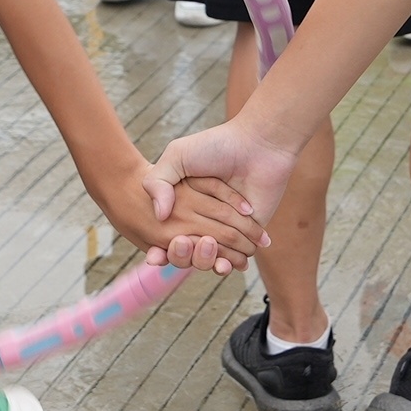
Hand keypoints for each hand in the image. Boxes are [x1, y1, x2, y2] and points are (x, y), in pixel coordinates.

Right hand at [142, 119, 301, 261]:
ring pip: (207, 261)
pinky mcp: (247, 235)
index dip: (157, 251)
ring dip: (203, 260)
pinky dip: (226, 265)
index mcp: (181, 205)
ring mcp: (224, 230)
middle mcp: (200, 220)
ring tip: (206, 244)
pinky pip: (234, 260)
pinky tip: (223, 262)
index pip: (164, 237)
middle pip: (184, 253)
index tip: (153, 256)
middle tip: (182, 243)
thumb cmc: (216, 145)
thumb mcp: (177, 155)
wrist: (258, 145)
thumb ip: (158, 182)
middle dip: (180, 256)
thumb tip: (160, 216)